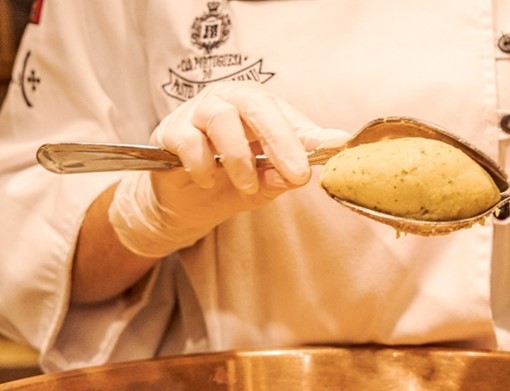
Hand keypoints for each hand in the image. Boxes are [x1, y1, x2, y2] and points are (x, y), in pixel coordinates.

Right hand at [109, 81, 349, 256]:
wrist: (187, 204)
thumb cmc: (233, 181)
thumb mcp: (269, 180)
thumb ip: (290, 171)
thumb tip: (319, 161)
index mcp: (258, 106)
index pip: (286, 114)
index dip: (308, 134)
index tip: (333, 150)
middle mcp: (229, 99)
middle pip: (256, 104)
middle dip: (280, 139)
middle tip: (297, 173)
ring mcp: (197, 111)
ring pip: (221, 118)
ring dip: (239, 157)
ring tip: (247, 185)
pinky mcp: (169, 131)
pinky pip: (189, 142)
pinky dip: (203, 165)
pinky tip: (209, 181)